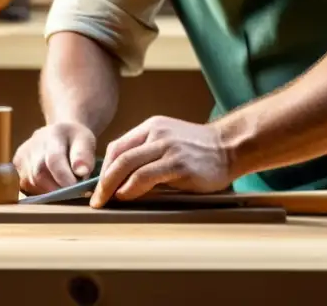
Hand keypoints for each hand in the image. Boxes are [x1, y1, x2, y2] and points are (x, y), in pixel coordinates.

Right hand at [13, 122, 95, 194]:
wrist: (57, 135)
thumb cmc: (74, 140)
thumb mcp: (86, 141)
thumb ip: (84, 155)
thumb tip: (82, 172)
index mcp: (53, 135)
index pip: (54, 160)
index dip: (65, 177)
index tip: (78, 189)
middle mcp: (31, 146)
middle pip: (40, 175)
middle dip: (58, 189)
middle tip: (73, 192)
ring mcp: (20, 158)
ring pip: (33, 185)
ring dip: (50, 192)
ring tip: (63, 187)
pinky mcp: (15, 170)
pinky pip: (27, 188)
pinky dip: (41, 192)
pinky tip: (51, 187)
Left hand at [89, 116, 232, 207]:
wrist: (230, 147)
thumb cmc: (199, 150)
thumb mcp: (169, 142)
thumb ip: (147, 154)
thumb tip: (120, 180)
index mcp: (152, 126)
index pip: (118, 146)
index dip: (103, 168)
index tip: (97, 185)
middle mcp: (158, 133)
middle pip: (118, 156)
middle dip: (102, 180)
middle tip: (96, 199)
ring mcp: (168, 147)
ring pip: (128, 165)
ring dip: (112, 186)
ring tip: (107, 201)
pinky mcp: (178, 164)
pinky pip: (145, 176)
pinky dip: (131, 188)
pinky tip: (127, 196)